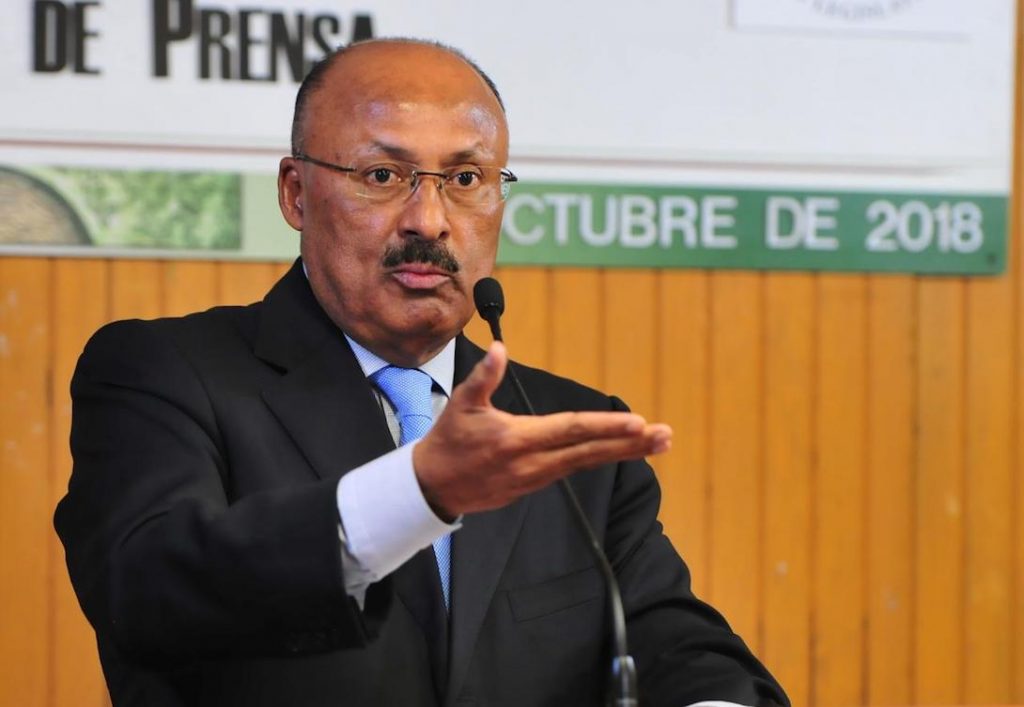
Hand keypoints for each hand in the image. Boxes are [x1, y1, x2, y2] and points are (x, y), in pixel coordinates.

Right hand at [413, 341, 671, 518]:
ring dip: (623, 453)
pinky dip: (600, 458)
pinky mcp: (534, 485)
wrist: (432, 488)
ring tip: (655, 443)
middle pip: (590, 452)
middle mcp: (533, 462)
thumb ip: (484, 377)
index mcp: (517, 439)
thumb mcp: (461, 405)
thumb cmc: (448, 441)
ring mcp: (536, 478)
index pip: (571, 430)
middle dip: (630, 445)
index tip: (636, 423)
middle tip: (664, 436)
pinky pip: (574, 469)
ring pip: (587, 463)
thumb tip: (500, 348)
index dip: (605, 428)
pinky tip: (622, 451)